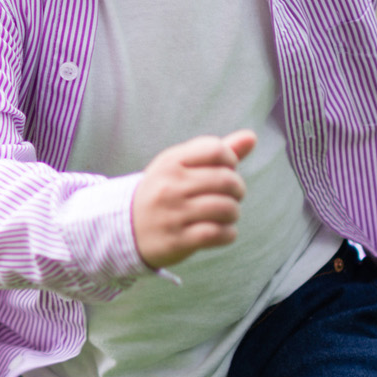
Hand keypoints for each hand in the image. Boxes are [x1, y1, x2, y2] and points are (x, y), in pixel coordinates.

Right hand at [132, 130, 255, 269]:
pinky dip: (228, 234)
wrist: (124, 228)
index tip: (223, 171)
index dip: (230, 161)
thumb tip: (252, 136)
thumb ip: (216, 152)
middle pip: (227, 180)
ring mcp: (172, 213)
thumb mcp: (180, 166)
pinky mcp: (177, 240)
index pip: (216, 150)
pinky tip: (221, 232)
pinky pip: (218, 234)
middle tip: (229, 197)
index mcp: (170, 162)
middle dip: (237, 190)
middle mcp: (170, 185)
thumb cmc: (163, 192)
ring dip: (233, 213)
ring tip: (224, 215)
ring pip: (226, 208)